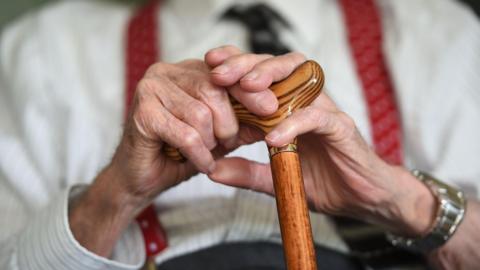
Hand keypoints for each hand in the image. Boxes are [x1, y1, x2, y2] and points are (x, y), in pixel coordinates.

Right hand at [69, 47, 306, 256]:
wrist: (141, 179)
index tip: (271, 108)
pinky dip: (199, 155)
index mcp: (186, 70)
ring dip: (211, 142)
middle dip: (229, 124)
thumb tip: (275, 112)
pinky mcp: (142, 112)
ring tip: (207, 153)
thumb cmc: (180, 153)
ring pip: (201, 114)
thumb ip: (242, 121)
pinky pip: (186, 134)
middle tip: (227, 144)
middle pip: (215, 90)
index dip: (250, 89)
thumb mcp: (219, 135)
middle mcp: (166, 72)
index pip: (225, 70)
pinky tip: (201, 164)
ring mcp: (150, 88)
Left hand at [207, 47, 436, 236]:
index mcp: (288, 109)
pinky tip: (273, 137)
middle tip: (219, 73)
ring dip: (270, 78)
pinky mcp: (340, 127)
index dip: (236, 67)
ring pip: (299, 78)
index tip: (209, 67)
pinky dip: (293, 124)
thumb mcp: (277, 179)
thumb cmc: (324, 182)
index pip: (261, 76)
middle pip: (276, 66)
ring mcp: (324, 111)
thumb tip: (212, 170)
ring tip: (244, 88)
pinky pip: (316, 117)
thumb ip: (247, 172)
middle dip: (246, 64)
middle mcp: (305, 103)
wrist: (363, 199)